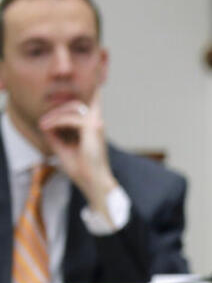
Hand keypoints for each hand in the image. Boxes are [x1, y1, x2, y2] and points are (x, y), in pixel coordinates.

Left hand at [38, 96, 117, 215]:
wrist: (92, 181)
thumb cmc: (81, 168)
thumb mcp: (63, 148)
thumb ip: (55, 136)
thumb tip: (44, 124)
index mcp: (93, 128)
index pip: (87, 105)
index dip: (74, 101)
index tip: (54, 114)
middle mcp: (97, 124)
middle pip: (76, 104)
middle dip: (57, 110)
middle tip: (43, 122)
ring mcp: (96, 124)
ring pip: (73, 107)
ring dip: (55, 114)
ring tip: (42, 125)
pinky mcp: (92, 128)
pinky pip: (70, 119)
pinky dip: (56, 122)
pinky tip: (46, 128)